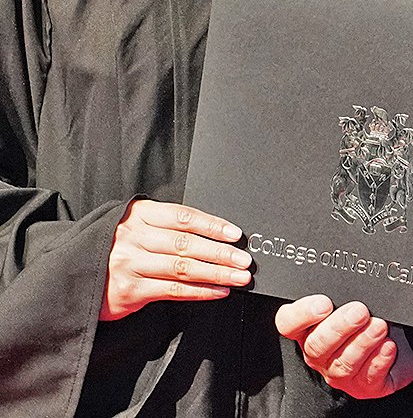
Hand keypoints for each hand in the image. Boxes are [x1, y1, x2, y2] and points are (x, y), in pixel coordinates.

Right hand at [99, 199, 251, 319]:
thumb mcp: (134, 226)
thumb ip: (163, 226)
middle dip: (220, 252)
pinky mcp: (129, 291)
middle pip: (186, 243)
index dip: (212, 224)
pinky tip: (218, 292)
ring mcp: (131, 264)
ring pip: (183, 268)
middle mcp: (134, 237)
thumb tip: (210, 234)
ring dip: (215, 273)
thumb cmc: (113, 248)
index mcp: (139, 215)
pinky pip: (172, 290)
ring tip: (238, 277)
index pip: (183, 217)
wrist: (73, 274)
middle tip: (244, 259)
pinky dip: (199, 292)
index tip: (235, 233)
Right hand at [275, 295, 412, 397]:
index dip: (302, 314)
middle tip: (360, 311)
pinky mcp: (363, 387)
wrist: (397, 341)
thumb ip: (342, 290)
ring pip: (343, 364)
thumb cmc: (368, 314)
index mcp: (308, 328)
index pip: (288, 323)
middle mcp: (319, 353)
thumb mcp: (351, 298)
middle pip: (317, 345)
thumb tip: (351, 271)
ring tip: (380, 326)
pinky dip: (379, 360)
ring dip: (363, 342)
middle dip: (339, 327)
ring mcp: (339, 373)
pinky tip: (388, 346)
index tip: (324, 303)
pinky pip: (368, 378)